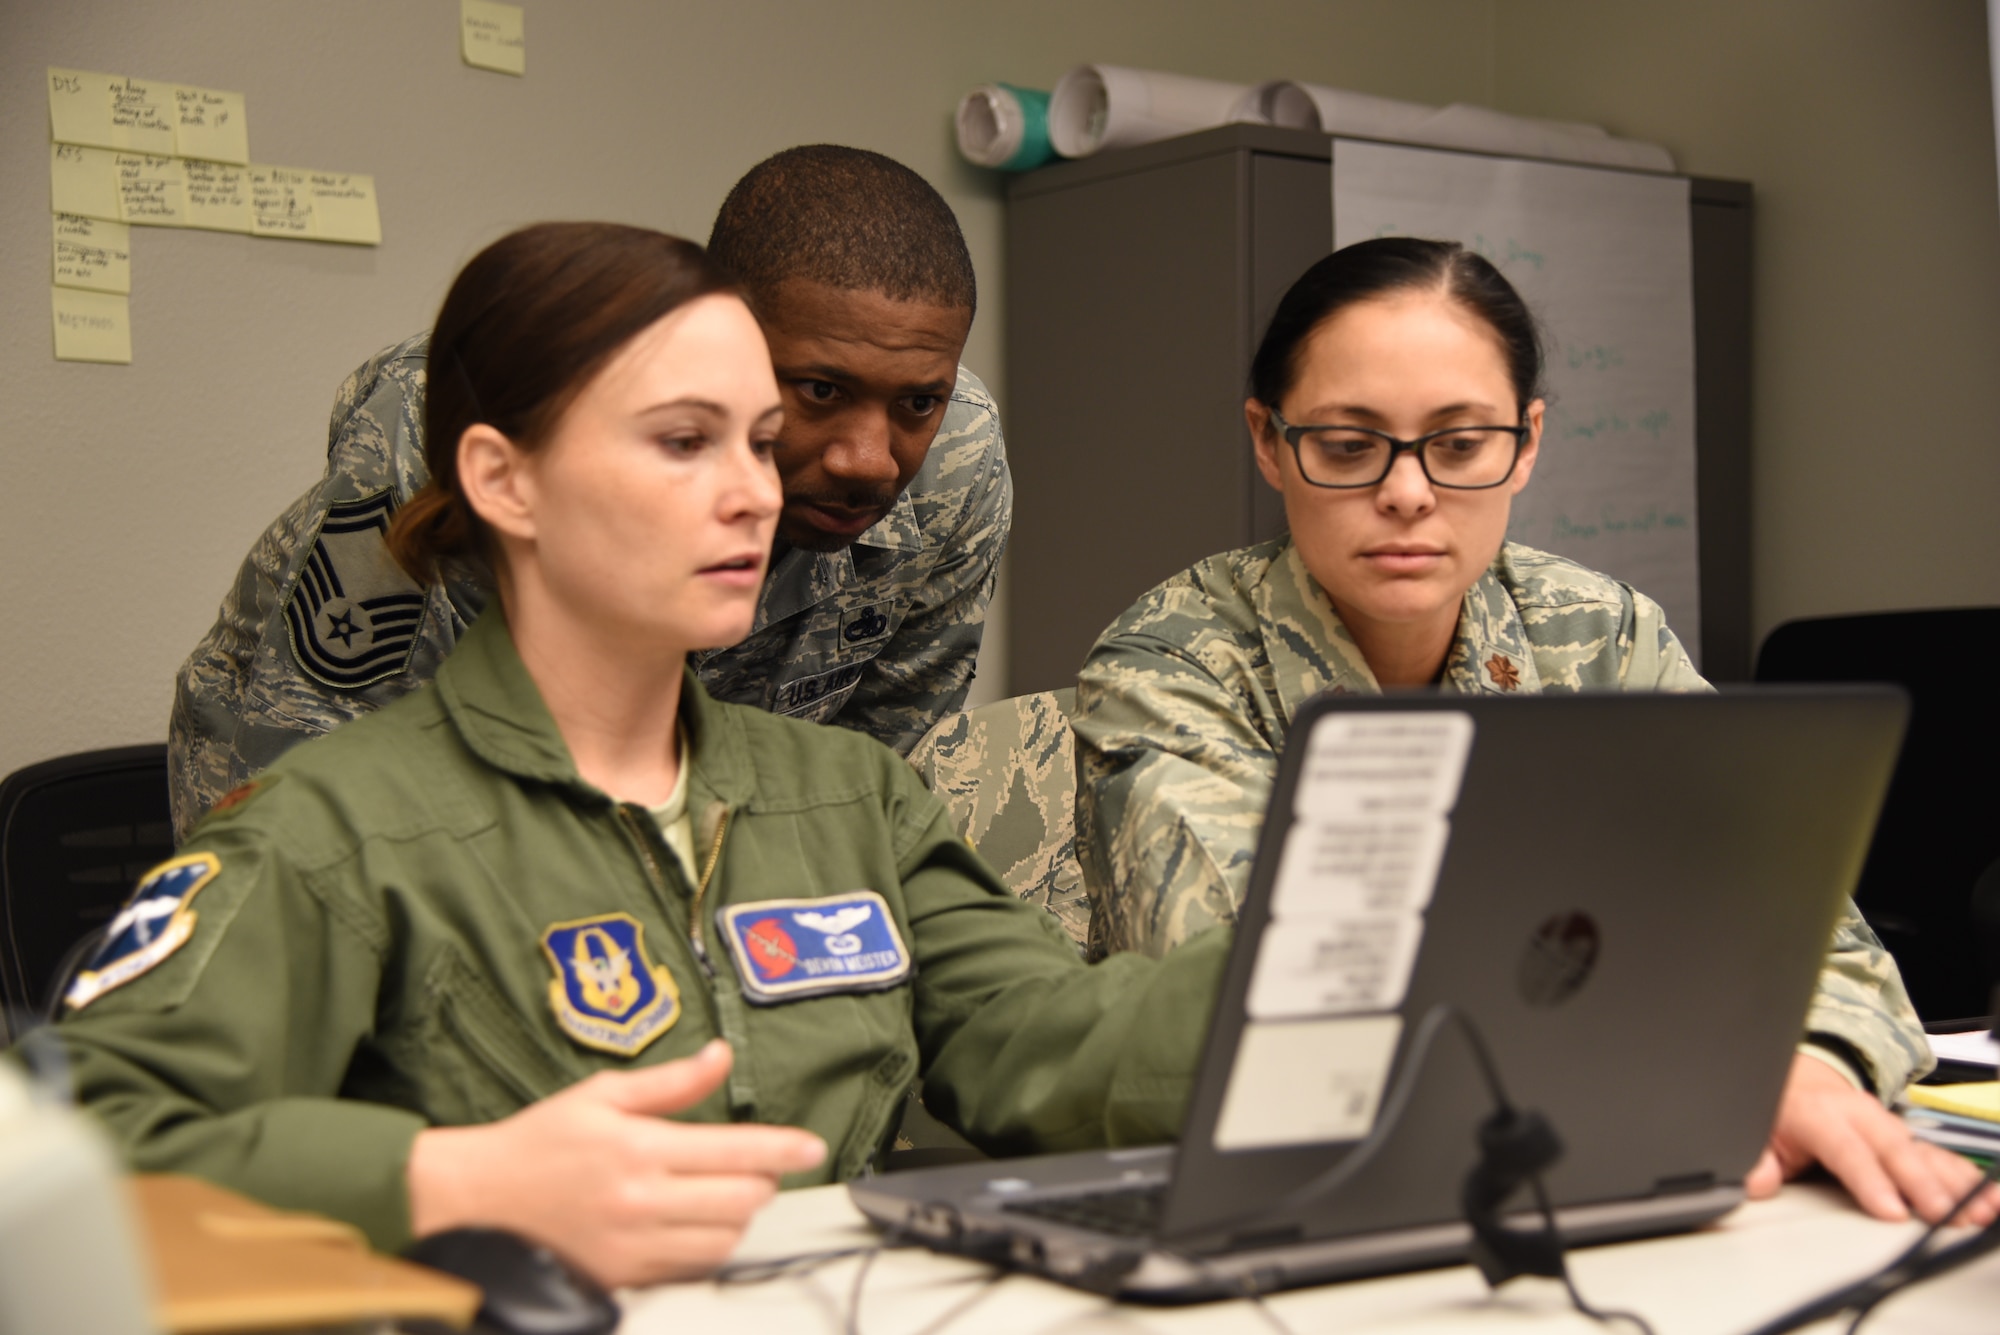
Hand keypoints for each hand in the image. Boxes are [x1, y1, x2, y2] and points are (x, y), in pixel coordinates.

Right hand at [407, 1039, 826, 1285]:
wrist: (480, 1197)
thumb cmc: (541, 1141)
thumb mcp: (602, 1095)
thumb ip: (671, 1082)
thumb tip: (719, 1056)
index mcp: (639, 1148)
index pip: (736, 1151)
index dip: (783, 1149)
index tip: (812, 1147)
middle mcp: (641, 1201)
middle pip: (742, 1201)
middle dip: (761, 1181)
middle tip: (752, 1165)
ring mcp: (634, 1246)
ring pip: (724, 1240)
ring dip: (738, 1216)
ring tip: (719, 1192)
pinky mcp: (625, 1277)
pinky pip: (693, 1269)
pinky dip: (708, 1247)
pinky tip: (694, 1224)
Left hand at [1746, 1052, 1999, 1225]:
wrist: (1800, 1080)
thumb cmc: (1782, 1110)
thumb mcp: (1759, 1130)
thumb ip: (1758, 1159)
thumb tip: (1756, 1182)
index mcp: (1821, 1113)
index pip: (1847, 1149)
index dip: (1869, 1180)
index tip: (1890, 1210)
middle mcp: (1861, 1116)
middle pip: (1896, 1150)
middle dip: (1924, 1185)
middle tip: (1945, 1216)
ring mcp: (1888, 1125)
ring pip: (1925, 1153)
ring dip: (1956, 1183)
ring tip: (1980, 1211)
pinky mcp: (1908, 1139)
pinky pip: (1941, 1157)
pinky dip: (1967, 1178)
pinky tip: (1989, 1198)